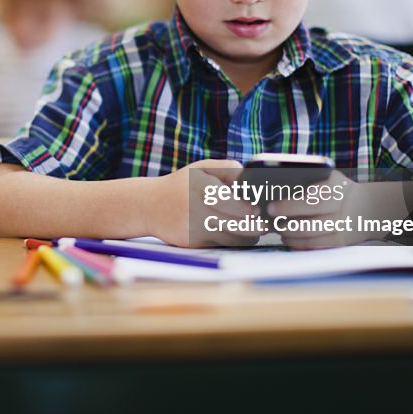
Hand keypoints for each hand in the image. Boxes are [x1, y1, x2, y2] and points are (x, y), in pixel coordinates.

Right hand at [145, 160, 263, 247]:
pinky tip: (237, 234)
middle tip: (263, 223)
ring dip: (248, 236)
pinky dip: (233, 241)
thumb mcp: (201, 168)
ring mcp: (193, 227)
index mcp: (199, 185)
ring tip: (255, 229)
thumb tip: (251, 179)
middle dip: (254, 225)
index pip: (229, 200)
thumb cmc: (181, 185)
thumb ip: (228, 169)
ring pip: (232, 237)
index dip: (247, 207)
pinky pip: (221, 245)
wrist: (148, 206)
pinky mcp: (192, 242)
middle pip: (236, 223)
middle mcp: (194, 207)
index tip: (257, 208)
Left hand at [267, 171, 363, 248]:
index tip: (271, 208)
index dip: (289, 206)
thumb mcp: (332, 179)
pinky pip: (317, 247)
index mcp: (338, 191)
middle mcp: (342, 212)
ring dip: (291, 236)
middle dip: (286, 225)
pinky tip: (291, 241)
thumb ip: (311, 180)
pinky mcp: (342, 242)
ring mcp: (342, 229)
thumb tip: (280, 186)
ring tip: (279, 231)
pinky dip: (301, 245)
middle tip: (272, 223)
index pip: (310, 200)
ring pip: (310, 237)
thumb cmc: (341, 190)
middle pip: (308, 224)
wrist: (370, 207)